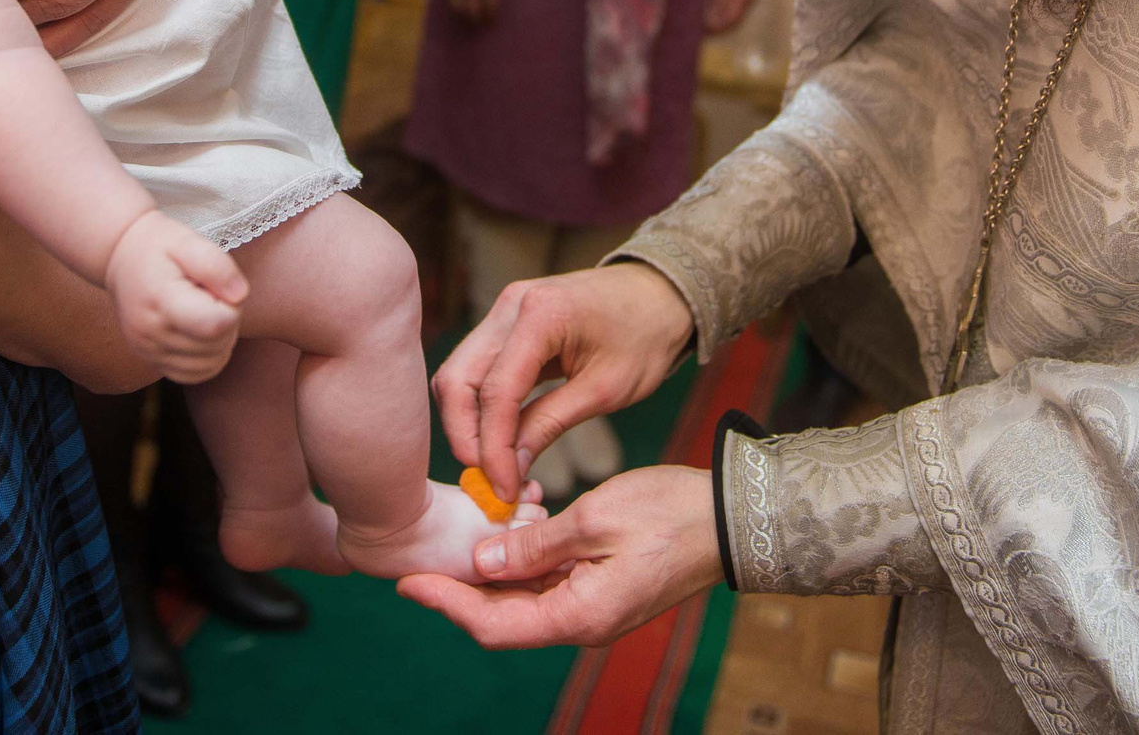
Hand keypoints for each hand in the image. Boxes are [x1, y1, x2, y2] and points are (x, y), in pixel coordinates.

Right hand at [103, 208, 246, 383]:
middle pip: (216, 345)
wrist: (120, 256)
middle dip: (227, 320)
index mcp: (160, 300)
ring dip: (220, 340)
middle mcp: (150, 333)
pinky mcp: (151, 361)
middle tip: (211, 294)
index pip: (215, 325)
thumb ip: (217, 266)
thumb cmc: (159, 246)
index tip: (218, 287)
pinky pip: (194, 375)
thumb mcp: (189, 241)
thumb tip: (239, 297)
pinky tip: (202, 332)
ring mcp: (148, 351)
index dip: (231, 307)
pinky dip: (208, 358)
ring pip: (210, 364)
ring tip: (205, 310)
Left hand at [398, 465, 719, 647]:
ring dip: (491, 573)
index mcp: (580, 616)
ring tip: (456, 538)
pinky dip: (523, 561)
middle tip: (418, 561)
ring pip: (524, 600)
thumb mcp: (592, 519)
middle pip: (504, 617)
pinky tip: (509, 525)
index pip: (495, 625)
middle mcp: (583, 622)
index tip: (408, 583)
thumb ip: (532, 546)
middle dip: (459, 591)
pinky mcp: (603, 589)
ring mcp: (594, 608)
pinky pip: (549, 584)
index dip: (447, 605)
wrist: (729, 518)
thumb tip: (481, 562)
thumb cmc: (666, 514)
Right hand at [433, 263, 693, 503]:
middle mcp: (511, 306)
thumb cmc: (645, 336)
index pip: (496, 392)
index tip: (503, 491)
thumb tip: (510, 467)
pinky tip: (500, 439)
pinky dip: (481, 407)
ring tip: (495, 467)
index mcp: (541, 316)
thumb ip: (551, 423)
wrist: (660, 293)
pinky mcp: (506, 323)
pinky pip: (477, 369)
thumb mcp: (606, 390)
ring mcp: (504, 310)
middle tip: (490, 482)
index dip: (492, 449)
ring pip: (458, 375)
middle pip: (457, 379)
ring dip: (468, 425)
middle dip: (466, 437)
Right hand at [434, 0, 501, 24]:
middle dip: (477, 19)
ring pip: (457, 8)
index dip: (490, 17)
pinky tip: (456, 1)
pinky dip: (452, 1)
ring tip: (467, 15)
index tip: (490, 20)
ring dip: (463, 13)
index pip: (489, 9)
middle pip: (472, 13)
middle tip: (479, 22)